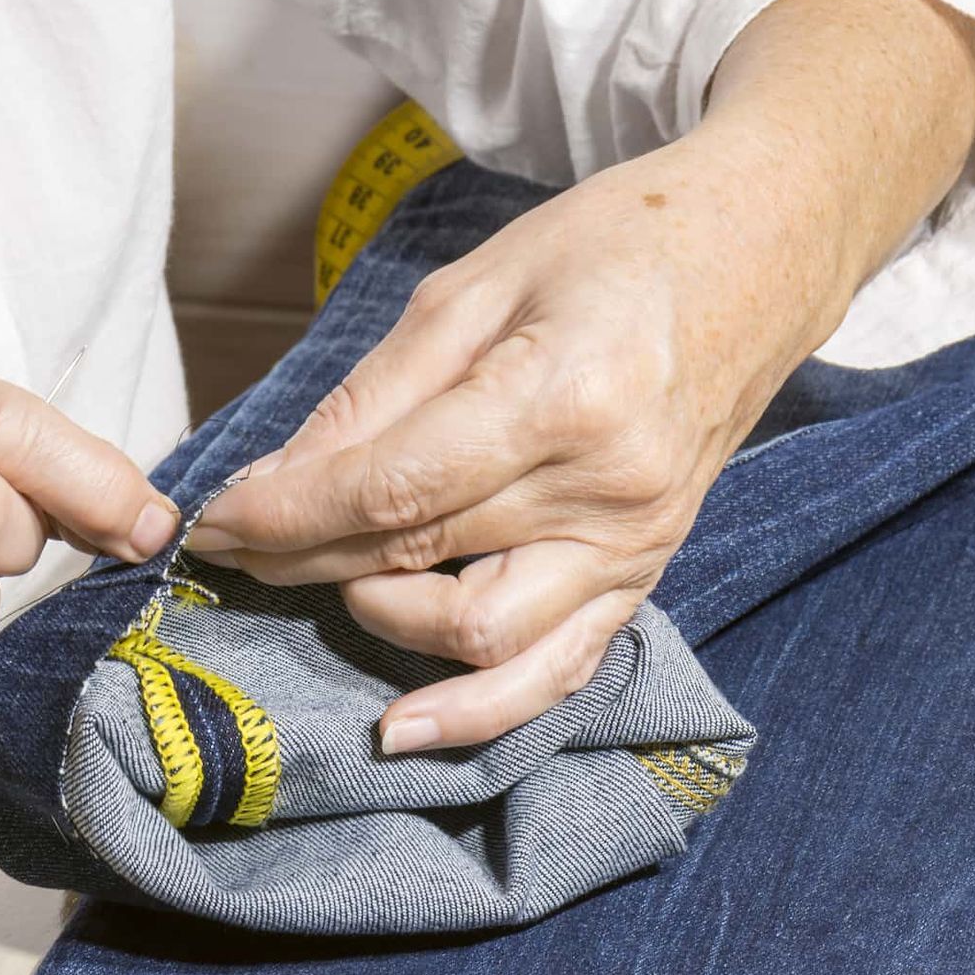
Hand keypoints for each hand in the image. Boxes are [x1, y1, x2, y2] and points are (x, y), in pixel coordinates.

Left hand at [187, 135, 828, 749]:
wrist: (760, 256)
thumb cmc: (617, 246)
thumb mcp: (476, 287)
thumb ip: (374, 395)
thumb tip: (276, 481)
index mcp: (564, 395)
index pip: (392, 489)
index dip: (287, 516)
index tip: (214, 524)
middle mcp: (608, 490)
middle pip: (417, 556)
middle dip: (300, 559)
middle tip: (232, 548)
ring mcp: (634, 545)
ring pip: (475, 633)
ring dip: (375, 620)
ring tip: (318, 581)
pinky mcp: (643, 576)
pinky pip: (554, 671)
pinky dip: (476, 710)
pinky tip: (404, 727)